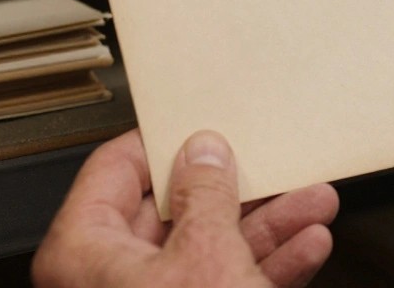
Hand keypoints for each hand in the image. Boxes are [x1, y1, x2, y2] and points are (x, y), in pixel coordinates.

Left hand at [33, 129, 337, 287]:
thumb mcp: (206, 256)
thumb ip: (207, 194)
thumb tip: (203, 155)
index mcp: (82, 254)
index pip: (113, 171)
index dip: (162, 141)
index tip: (198, 123)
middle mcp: (107, 282)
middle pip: (174, 213)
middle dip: (238, 190)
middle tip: (272, 164)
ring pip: (208, 252)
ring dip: (267, 227)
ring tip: (311, 202)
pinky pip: (224, 287)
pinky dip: (267, 269)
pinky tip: (306, 249)